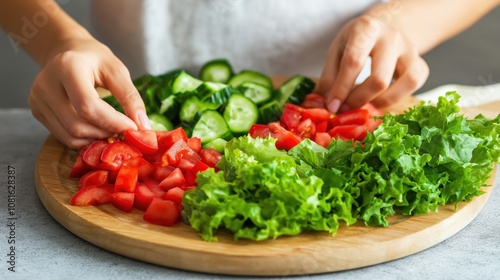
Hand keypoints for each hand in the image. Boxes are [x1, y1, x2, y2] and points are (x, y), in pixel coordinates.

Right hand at [28, 37, 149, 148]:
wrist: (66, 51)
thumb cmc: (94, 59)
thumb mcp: (117, 70)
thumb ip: (130, 97)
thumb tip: (142, 126)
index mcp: (67, 67)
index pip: (88, 106)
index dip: (113, 122)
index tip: (133, 128)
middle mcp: (46, 84)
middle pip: (77, 125)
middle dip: (105, 133)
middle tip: (124, 131)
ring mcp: (38, 100)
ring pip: (69, 136)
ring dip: (96, 139)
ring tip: (112, 130)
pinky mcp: (37, 111)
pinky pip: (63, 136)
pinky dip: (84, 139)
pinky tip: (97, 130)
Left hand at [318, 15, 428, 112]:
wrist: (387, 25)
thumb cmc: (358, 40)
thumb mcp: (337, 49)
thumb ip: (330, 74)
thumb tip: (327, 102)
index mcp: (366, 29)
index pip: (354, 62)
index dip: (341, 88)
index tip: (332, 106)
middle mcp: (391, 38)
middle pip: (379, 79)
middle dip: (360, 99)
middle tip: (346, 107)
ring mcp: (411, 50)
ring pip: (404, 83)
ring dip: (381, 102)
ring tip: (364, 103)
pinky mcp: (421, 64)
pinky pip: (414, 86)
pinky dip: (397, 98)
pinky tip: (380, 98)